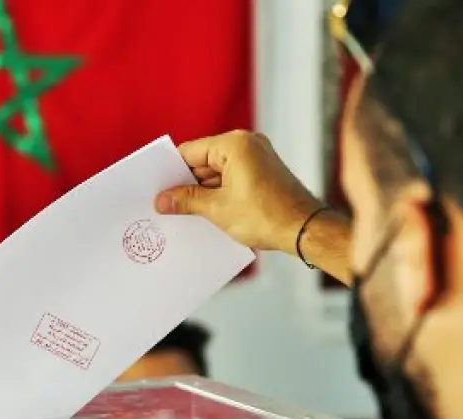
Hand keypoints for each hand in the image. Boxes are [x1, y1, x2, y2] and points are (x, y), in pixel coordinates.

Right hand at [155, 130, 324, 253]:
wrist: (305, 230)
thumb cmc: (267, 215)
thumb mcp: (217, 208)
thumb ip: (186, 200)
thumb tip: (162, 200)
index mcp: (234, 144)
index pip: (190, 151)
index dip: (171, 171)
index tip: (157, 188)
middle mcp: (247, 144)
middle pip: (203, 161)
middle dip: (186, 184)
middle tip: (167, 204)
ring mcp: (257, 158)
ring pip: (216, 171)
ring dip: (202, 191)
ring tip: (186, 212)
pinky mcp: (263, 172)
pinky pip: (231, 178)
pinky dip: (219, 192)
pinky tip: (207, 211)